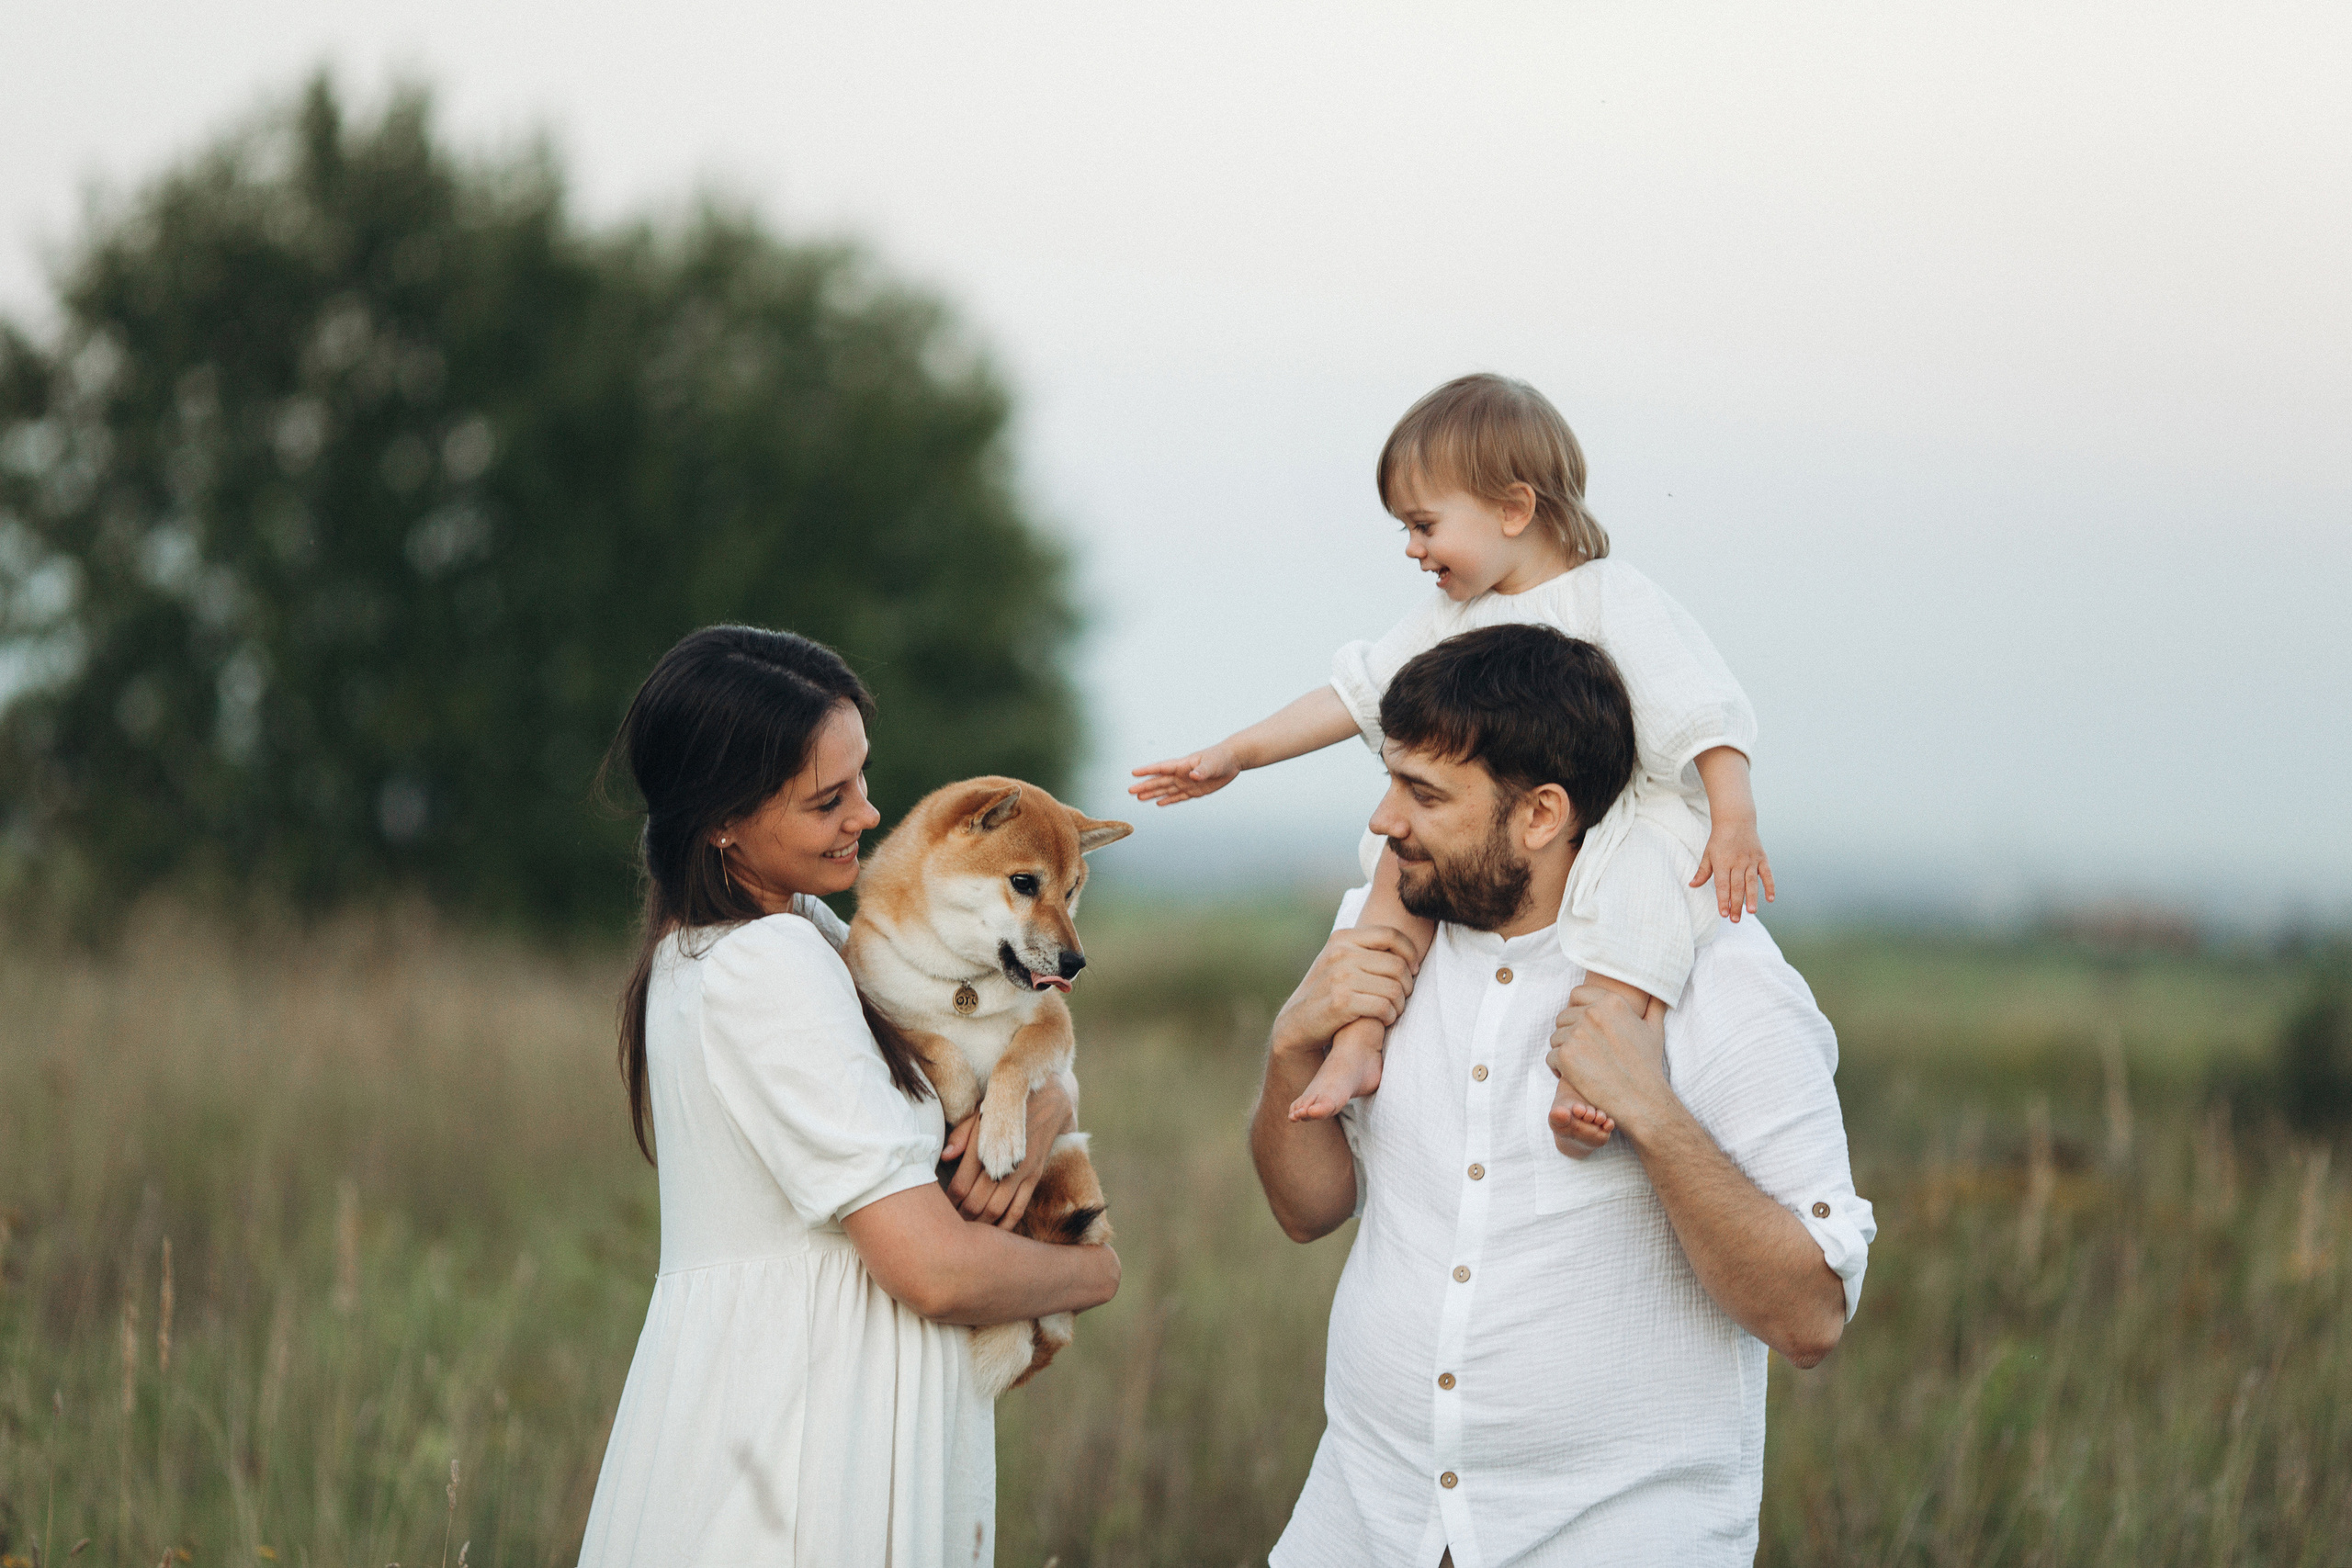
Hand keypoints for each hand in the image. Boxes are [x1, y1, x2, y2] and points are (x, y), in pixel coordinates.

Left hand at [941, 1075, 1075, 1228]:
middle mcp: (1003, 1162)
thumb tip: (944, 1157)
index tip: (939, 1208)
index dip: (948, 1202)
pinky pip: (1019, 1208)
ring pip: (997, 1210)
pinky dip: (1005, 1225)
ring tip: (967, 1233)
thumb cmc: (1005, 1107)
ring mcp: (1020, 1172)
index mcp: (985, 1145)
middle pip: (976, 1202)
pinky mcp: (1034, 1177)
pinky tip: (995, 1233)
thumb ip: (961, 1136)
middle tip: (949, 1227)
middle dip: (960, 1218)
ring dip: (981, 1225)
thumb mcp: (980, 1114)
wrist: (1047, 1100)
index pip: (960, 1185)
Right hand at [1128, 743, 1242, 805]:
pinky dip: (1168, 800)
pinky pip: (1178, 797)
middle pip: (1159, 781)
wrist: (1232, 760)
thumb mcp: (1212, 764)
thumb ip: (1202, 770)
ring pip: (1166, 790)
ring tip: (1139, 798)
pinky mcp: (1194, 791)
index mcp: (1183, 765)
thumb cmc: (1221, 758)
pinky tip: (1158, 803)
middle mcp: (1181, 774)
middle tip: (1130, 791)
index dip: (1148, 771)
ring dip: (1152, 794)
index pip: (1161, 768)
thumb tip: (1193, 776)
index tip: (1134, 773)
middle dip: (1145, 786)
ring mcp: (1187, 782)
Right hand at [1270, 925, 1420, 1065]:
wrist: (1297, 1022)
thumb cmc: (1327, 991)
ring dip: (1400, 1004)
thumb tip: (1407, 948)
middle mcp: (1340, 953)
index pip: (1391, 935)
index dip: (1410, 952)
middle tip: (1402, 997)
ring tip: (1393, 1010)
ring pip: (1394, 988)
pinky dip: (1390, 1016)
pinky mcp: (1342, 1002)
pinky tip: (1384, 1019)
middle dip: (1408, 985)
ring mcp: (1340, 977)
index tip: (1414, 969)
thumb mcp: (1339, 960)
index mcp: (1342, 938)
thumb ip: (1364, 949)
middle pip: (1397, 965)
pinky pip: (1384, 1007)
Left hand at [1545, 984, 1670, 1148]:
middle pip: (1563, 1017)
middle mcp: (1592, 1013)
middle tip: (1586, 1053)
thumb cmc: (1648, 1066)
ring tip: (1582, 1066)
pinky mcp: (1566, 1055)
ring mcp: (1577, 1033)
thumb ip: (1654, 1006)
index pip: (1576, 994)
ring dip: (1564, 1051)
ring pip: (1555, 1037)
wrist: (1642, 1099)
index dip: (1578, 1011)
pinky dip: (1559, 1069)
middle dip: (1570, 1033)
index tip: (1586, 1028)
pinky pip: (1551, 1057)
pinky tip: (1576, 1077)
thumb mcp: (1654, 1030)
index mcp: (1611, 1002)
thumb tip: (1656, 993)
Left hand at [1691, 813, 1774, 920]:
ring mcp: (1751, 860)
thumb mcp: (1708, 854)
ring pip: (1751, 882)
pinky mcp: (1762, 858)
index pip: (1722, 885)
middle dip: (1736, 904)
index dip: (1723, 899)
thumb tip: (1692, 885)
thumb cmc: (1719, 840)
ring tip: (1751, 912)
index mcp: (1722, 862)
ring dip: (1752, 898)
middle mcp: (1737, 862)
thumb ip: (1702, 871)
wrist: (1736, 820)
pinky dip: (1769, 886)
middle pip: (1737, 887)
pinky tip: (1770, 899)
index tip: (1723, 913)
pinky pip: (1767, 874)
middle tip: (1735, 920)